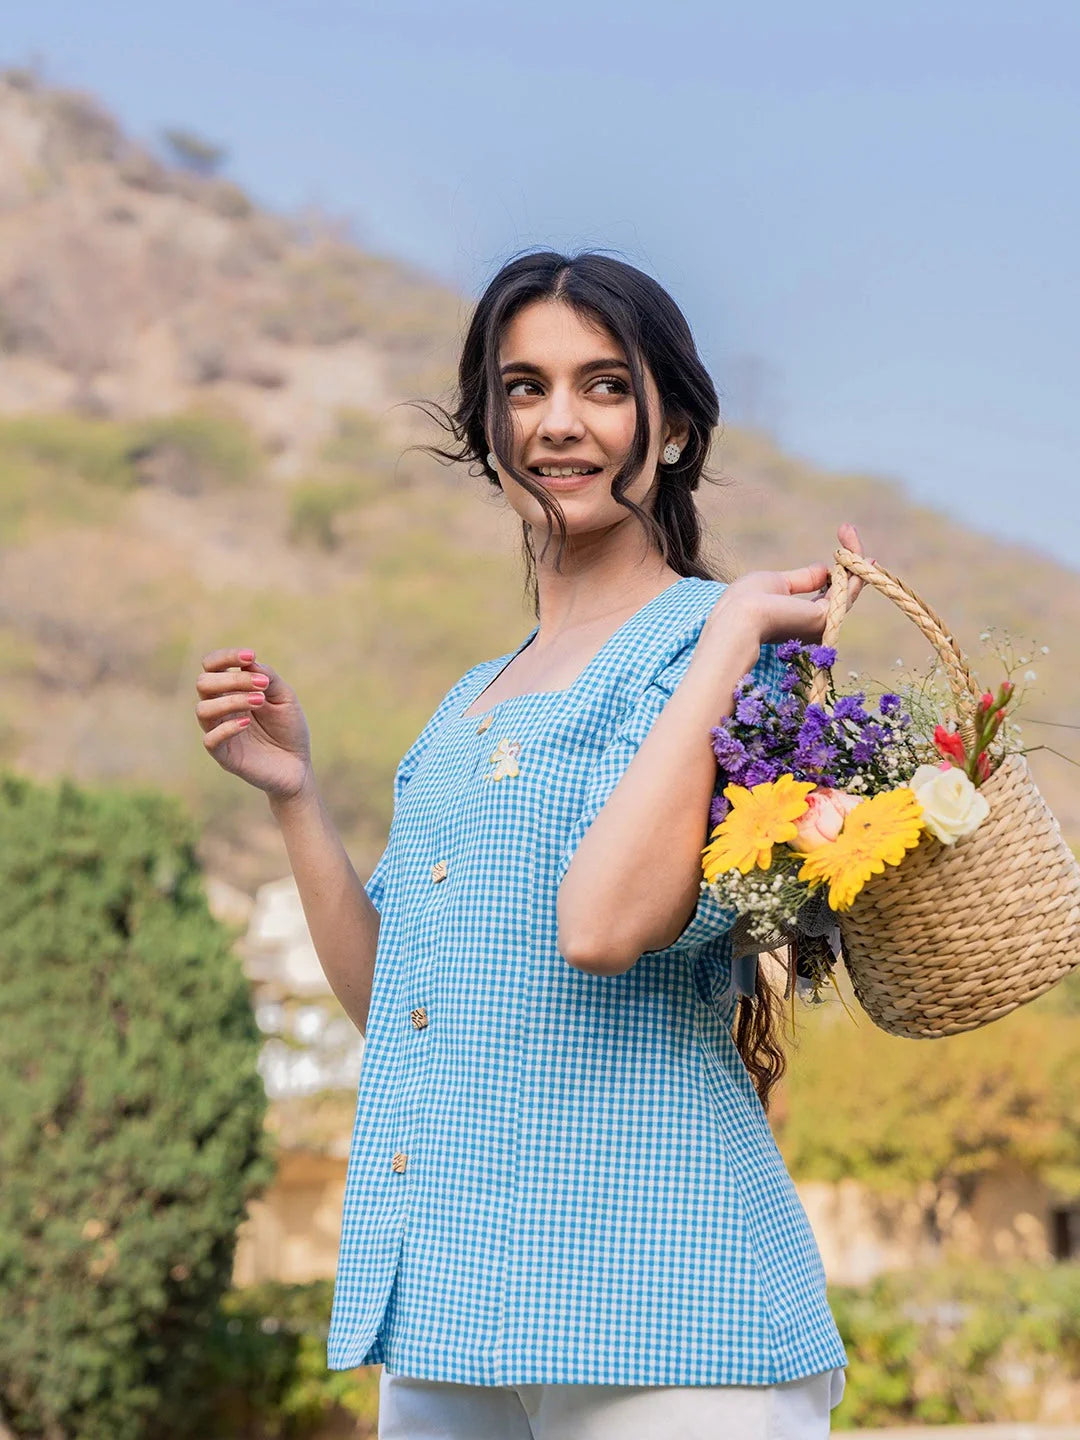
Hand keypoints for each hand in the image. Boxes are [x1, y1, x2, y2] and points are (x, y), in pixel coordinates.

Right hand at [195, 648, 313, 802]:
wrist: (298, 766)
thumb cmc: (289, 729)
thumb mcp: (285, 698)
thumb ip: (267, 677)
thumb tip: (248, 661)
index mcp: (231, 691)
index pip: (212, 666)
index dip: (225, 656)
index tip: (250, 655)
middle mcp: (221, 709)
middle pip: (203, 683)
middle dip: (232, 679)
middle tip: (261, 685)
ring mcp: (219, 732)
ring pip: (203, 709)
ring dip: (232, 700)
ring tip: (259, 701)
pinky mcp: (224, 755)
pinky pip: (210, 740)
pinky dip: (227, 728)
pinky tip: (247, 723)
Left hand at [709, 522, 873, 647]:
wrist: (739, 616)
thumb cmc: (747, 601)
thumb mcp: (777, 583)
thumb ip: (802, 579)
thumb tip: (824, 569)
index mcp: (800, 619)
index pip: (828, 595)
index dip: (838, 573)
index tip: (840, 548)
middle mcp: (815, 625)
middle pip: (843, 590)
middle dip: (849, 560)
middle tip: (848, 530)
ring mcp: (823, 623)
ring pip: (850, 588)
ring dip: (853, 558)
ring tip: (848, 531)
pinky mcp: (827, 618)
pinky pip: (848, 589)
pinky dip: (853, 568)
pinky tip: (852, 549)